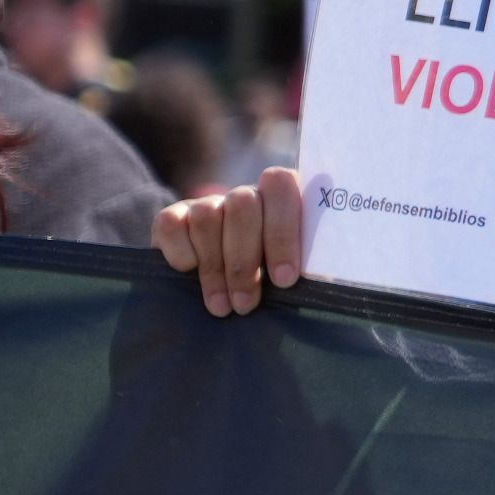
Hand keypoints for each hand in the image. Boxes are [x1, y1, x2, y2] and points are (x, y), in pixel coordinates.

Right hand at [154, 168, 308, 315]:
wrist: (225, 289)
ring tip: (223, 307)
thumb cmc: (274, 282)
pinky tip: (190, 274)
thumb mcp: (295, 272)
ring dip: (215, 268)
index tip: (284, 280)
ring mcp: (208, 203)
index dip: (283, 233)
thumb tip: (322, 283)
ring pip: (208, 217)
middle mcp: (246, 194)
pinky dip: (181, 251)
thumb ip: (310, 266)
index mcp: (284, 197)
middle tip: (246, 304)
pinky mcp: (174, 216)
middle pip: (243, 205)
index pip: (282, 188)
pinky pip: (172, 224)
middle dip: (245, 261)